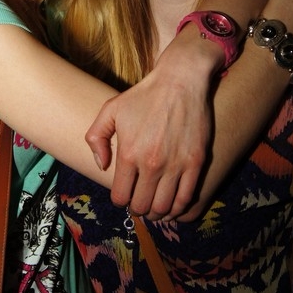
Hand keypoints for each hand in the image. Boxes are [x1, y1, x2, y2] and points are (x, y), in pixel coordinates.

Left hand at [86, 25, 220, 219]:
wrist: (180, 80)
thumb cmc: (144, 95)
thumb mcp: (110, 109)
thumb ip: (96, 138)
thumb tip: (101, 166)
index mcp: (128, 154)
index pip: (121, 197)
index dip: (121, 200)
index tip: (125, 194)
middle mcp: (151, 163)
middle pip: (142, 206)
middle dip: (138, 208)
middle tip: (141, 201)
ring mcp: (176, 164)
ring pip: (164, 207)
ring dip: (158, 212)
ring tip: (156, 205)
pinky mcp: (196, 162)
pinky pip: (186, 198)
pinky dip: (179, 208)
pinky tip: (174, 204)